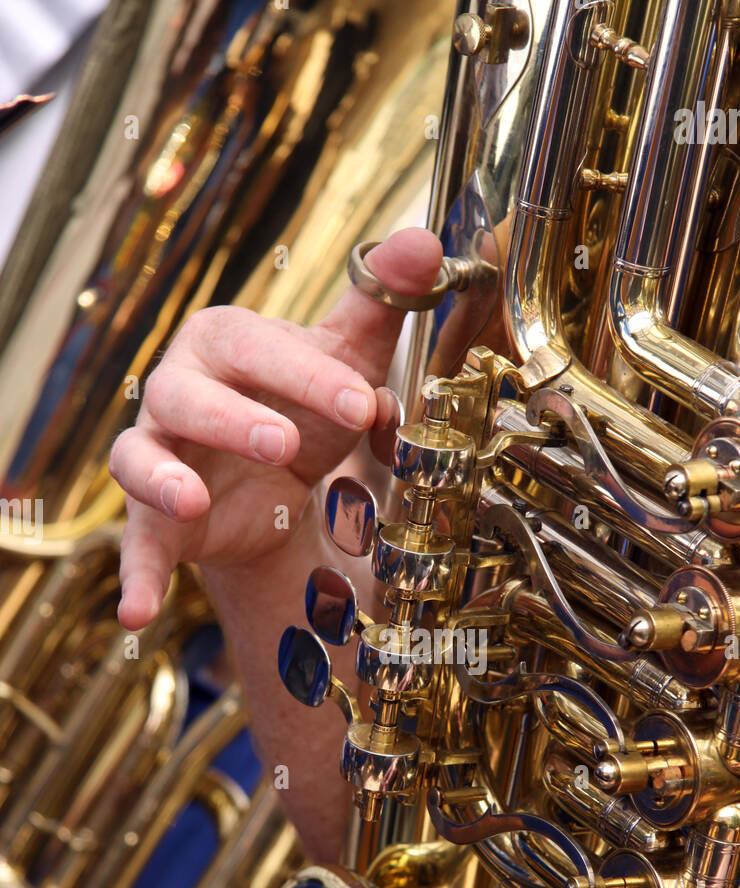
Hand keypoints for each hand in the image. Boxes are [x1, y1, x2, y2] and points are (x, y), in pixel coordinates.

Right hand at [112, 228, 442, 629]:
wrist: (278, 478)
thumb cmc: (305, 404)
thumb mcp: (344, 360)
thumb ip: (378, 304)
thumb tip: (423, 240)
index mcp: (224, 342)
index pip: (255, 347)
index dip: (303, 374)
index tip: (360, 404)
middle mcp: (178, 392)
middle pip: (185, 397)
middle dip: (232, 419)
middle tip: (284, 445)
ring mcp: (160, 457)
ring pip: (139, 457)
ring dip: (161, 480)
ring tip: (192, 502)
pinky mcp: (156, 520)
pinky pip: (136, 545)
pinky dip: (134, 578)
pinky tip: (136, 614)